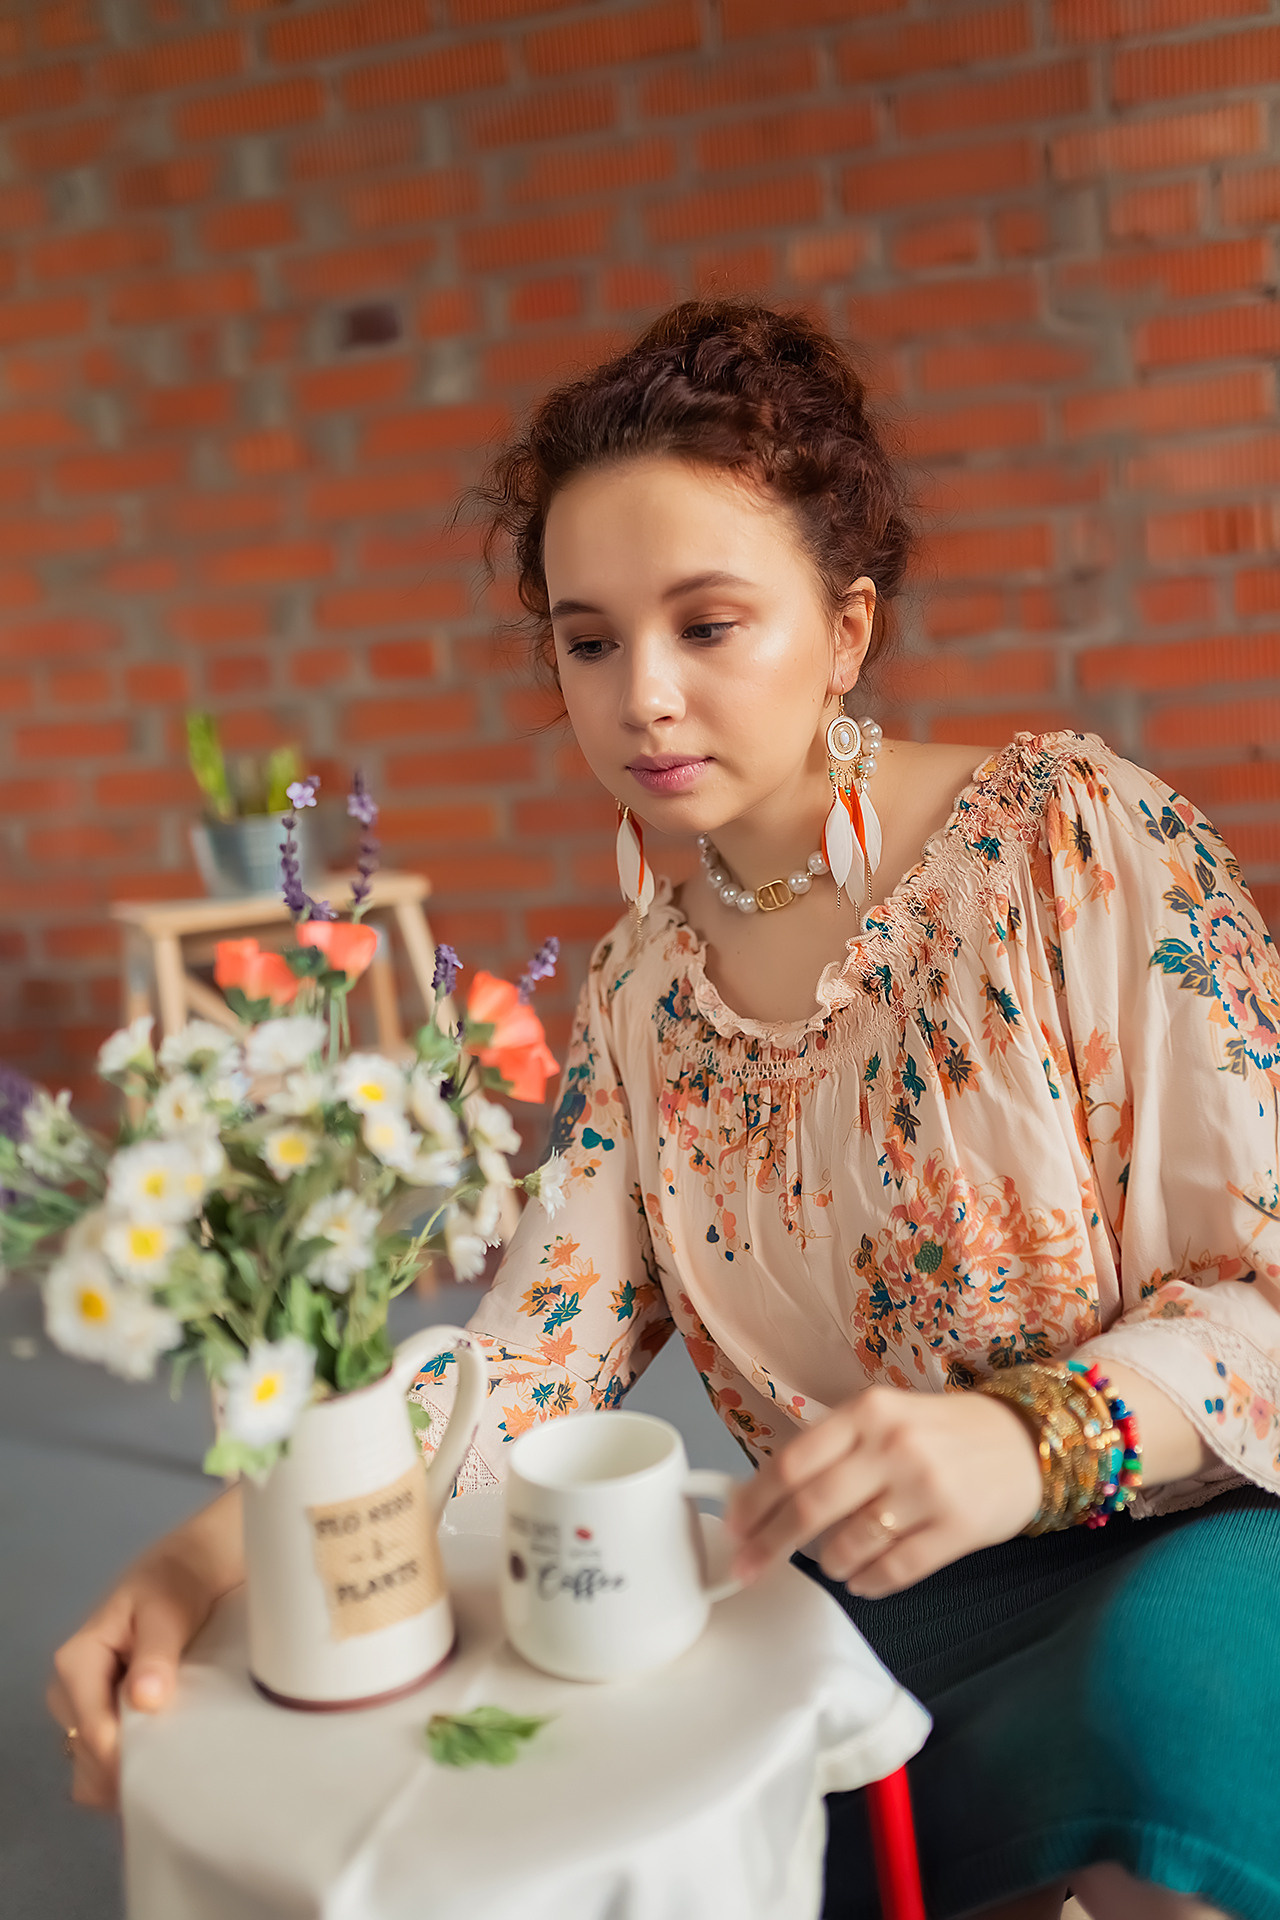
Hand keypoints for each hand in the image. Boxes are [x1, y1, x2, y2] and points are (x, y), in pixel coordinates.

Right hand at [46, 1487, 243, 1810]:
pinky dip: (131, 1769)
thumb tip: (144, 1700)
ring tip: (176, 1773)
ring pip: (93, 1765)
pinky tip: (167, 1766)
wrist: (192, 1567)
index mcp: (76, 1661)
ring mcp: (86, 1707)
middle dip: (126, 1773)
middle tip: (177, 1777)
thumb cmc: (178, 1582)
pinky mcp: (105, 1715)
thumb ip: (155, 1656)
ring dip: (129, 1775)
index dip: (125, 1760)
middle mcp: (71, 1690)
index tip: (167, 1775)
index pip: (92, 1731)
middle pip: (87, 1756)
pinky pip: (107, 1760)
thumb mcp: (168, 1612)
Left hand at [724, 1386, 1041, 1597]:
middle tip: (748, 1568)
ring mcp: (927, 1489)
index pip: (793, 1461)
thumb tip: (768, 1495)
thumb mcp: (885, 1416)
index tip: (734, 1527)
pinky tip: (861, 1579)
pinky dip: (867, 1582)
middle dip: (770, 1545)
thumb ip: (834, 1448)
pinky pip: (894, 1570)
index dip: (755, 1501)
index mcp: (868, 1412)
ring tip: (829, 1562)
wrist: (1027, 1440)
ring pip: (850, 1544)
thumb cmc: (942, 1432)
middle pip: (811, 1507)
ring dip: (827, 1563)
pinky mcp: (957, 1529)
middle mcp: (894, 1446)